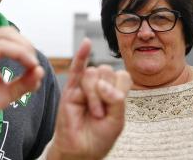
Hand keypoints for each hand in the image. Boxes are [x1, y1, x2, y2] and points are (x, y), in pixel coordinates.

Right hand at [0, 27, 44, 151]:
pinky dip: (18, 53)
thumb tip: (41, 70)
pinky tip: (28, 65)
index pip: (7, 37)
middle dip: (26, 45)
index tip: (35, 66)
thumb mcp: (5, 93)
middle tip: (34, 64)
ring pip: (5, 35)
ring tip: (33, 65)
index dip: (25, 47)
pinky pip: (0, 47)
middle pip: (8, 32)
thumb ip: (23, 82)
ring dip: (24, 48)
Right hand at [48, 39, 130, 159]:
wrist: (80, 150)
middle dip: (106, 93)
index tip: (115, 107)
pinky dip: (81, 54)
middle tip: (101, 113)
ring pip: (93, 73)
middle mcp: (100, 86)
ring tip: (92, 112)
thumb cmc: (99, 137)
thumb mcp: (117, 120)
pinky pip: (76, 68)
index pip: (123, 76)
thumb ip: (117, 99)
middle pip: (107, 71)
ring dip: (94, 94)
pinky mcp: (70, 90)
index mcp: (114, 92)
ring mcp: (84, 86)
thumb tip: (102, 83)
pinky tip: (86, 43)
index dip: (120, 88)